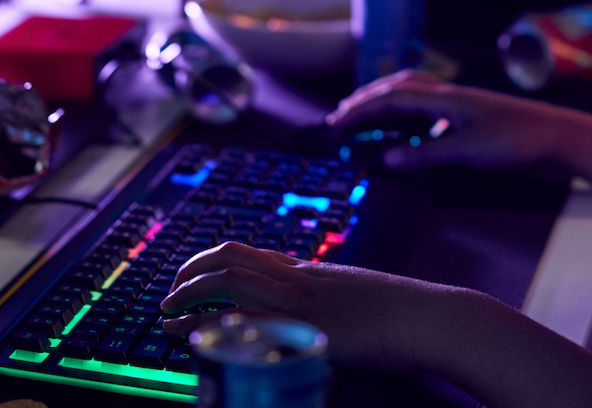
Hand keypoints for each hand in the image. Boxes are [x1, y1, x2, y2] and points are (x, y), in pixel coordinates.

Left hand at [159, 241, 453, 368]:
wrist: (428, 316)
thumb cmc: (401, 312)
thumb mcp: (358, 295)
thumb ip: (329, 297)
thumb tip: (310, 310)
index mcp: (312, 270)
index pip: (251, 253)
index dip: (213, 261)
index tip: (191, 277)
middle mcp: (301, 277)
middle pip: (233, 257)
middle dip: (192, 271)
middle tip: (169, 293)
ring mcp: (302, 300)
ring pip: (231, 281)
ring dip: (189, 295)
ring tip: (164, 313)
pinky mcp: (305, 328)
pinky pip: (248, 320)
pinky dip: (212, 326)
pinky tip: (191, 338)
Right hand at [326, 69, 573, 171]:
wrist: (561, 138)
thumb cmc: (518, 142)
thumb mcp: (468, 151)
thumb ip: (427, 154)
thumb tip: (388, 159)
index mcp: (446, 98)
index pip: (392, 98)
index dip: (361, 110)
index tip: (335, 122)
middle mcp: (451, 97)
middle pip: (400, 89)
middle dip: (368, 100)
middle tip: (342, 117)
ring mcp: (463, 107)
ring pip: (416, 96)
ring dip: (388, 104)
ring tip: (368, 119)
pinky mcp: (474, 121)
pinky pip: (431, 113)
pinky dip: (412, 119)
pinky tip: (411, 137)